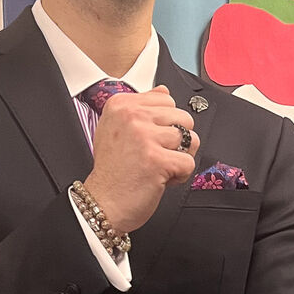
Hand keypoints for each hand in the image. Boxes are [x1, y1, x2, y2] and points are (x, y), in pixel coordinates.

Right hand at [83, 85, 198, 232]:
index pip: (166, 99)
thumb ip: (142, 107)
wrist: (103, 202)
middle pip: (183, 118)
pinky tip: (161, 179)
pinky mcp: (157, 160)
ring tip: (159, 166)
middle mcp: (132, 116)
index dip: (165, 124)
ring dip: (180, 158)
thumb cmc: (113, 171)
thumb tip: (164, 90)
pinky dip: (180, 176)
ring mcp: (144, 137)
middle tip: (156, 156)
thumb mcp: (117, 128)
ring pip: (190, 139)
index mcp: (122, 104)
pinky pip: (189, 162)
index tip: (149, 139)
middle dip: (177, 141)